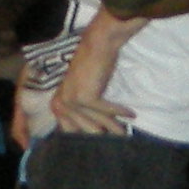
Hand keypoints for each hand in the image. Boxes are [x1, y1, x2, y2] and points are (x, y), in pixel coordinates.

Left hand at [52, 17, 134, 137]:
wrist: (98, 44)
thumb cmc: (93, 66)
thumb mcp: (83, 90)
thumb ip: (82, 111)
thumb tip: (96, 132)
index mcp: (57, 104)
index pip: (69, 131)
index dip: (86, 139)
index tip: (102, 145)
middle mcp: (60, 104)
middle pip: (84, 130)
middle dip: (102, 137)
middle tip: (118, 142)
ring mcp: (71, 102)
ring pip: (96, 123)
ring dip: (114, 127)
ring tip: (126, 133)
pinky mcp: (85, 98)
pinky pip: (106, 112)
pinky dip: (120, 112)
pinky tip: (132, 115)